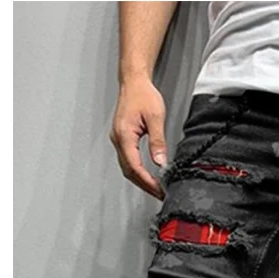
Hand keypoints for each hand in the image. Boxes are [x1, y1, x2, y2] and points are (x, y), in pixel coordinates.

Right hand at [109, 77, 166, 199]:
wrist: (134, 82)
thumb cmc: (143, 94)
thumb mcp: (155, 117)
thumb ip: (158, 141)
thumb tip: (161, 162)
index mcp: (124, 135)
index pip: (134, 166)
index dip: (147, 181)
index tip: (159, 190)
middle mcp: (118, 139)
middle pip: (129, 171)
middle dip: (144, 185)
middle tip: (159, 194)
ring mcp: (118, 140)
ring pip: (127, 168)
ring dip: (141, 180)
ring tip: (156, 189)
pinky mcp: (122, 139)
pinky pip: (128, 161)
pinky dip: (138, 172)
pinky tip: (148, 176)